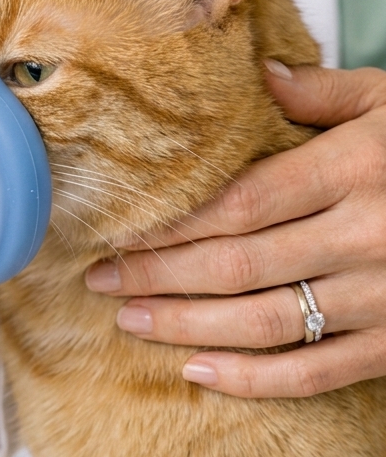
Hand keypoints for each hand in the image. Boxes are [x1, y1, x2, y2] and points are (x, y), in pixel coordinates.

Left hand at [86, 64, 385, 397]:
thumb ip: (328, 92)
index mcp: (356, 169)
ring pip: (265, 322)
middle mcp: (366, 235)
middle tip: (100, 281)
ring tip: (129, 322)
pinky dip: (253, 380)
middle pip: (237, 264)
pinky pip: (314, 371)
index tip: (120, 232)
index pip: (241, 204)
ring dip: (187, 327)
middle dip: (159, 277)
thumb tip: (263, 76)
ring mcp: (383, 296)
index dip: (173, 225)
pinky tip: (198, 374)